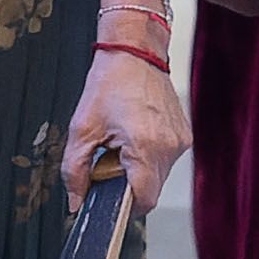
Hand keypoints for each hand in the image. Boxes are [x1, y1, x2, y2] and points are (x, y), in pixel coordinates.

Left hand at [64, 41, 189, 220]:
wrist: (134, 51)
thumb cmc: (109, 83)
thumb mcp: (81, 128)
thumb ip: (74, 171)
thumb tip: (76, 202)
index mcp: (145, 146)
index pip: (143, 201)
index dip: (124, 206)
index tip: (110, 199)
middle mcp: (169, 147)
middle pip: (150, 189)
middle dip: (127, 184)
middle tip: (109, 158)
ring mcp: (180, 141)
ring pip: (158, 176)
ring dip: (138, 169)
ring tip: (122, 142)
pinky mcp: (184, 135)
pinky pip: (165, 160)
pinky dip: (148, 156)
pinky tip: (135, 133)